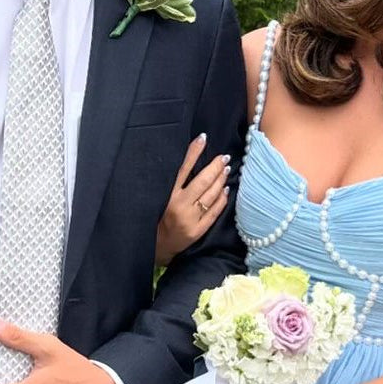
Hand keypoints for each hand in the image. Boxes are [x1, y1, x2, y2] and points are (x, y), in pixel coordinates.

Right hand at [155, 134, 230, 265]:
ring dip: (221, 180)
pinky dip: (222, 199)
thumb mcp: (159, 197)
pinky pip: (214, 212)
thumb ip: (172, 182)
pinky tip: (226, 189)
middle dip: (215, 166)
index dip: (193, 152)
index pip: (182, 168)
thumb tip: (188, 158)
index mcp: (166, 195)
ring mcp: (190, 219)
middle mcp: (178, 206)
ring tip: (226, 168)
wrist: (157, 245)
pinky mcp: (198, 231)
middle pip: (202, 181)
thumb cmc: (156, 217)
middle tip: (223, 156)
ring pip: (211, 195)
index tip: (203, 138)